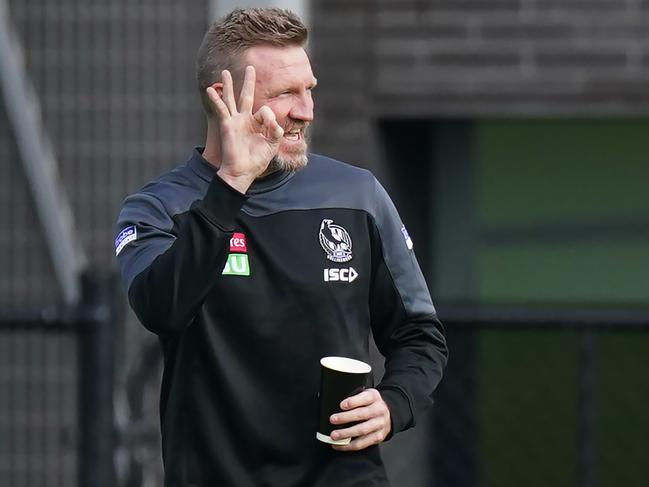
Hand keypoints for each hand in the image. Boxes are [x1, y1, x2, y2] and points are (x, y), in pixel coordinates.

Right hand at [206, 66, 283, 192]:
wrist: (243, 171)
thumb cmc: (256, 161)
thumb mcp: (272, 145)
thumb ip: (276, 131)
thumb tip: (272, 119)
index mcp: (256, 124)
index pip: (265, 111)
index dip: (270, 118)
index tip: (271, 129)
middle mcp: (244, 120)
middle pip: (246, 96)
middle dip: (249, 82)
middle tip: (250, 67)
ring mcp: (235, 121)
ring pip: (231, 99)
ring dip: (228, 85)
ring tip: (225, 72)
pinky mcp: (227, 125)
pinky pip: (221, 109)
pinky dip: (215, 99)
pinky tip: (210, 89)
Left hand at [329, 388, 391, 450]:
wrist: (389, 413)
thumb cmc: (372, 404)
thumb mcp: (366, 394)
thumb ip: (355, 398)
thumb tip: (337, 407)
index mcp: (374, 397)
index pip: (365, 398)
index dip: (353, 402)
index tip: (341, 405)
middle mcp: (379, 410)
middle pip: (362, 414)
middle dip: (345, 418)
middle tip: (333, 419)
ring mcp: (379, 425)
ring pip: (362, 430)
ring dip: (346, 434)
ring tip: (334, 435)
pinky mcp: (378, 437)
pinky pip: (363, 443)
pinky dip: (349, 445)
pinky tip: (340, 444)